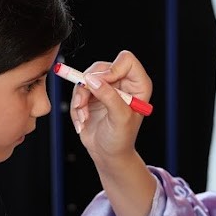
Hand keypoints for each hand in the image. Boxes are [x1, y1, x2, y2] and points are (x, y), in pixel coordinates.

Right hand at [70, 50, 153, 165]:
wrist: (108, 154)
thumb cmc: (120, 139)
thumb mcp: (119, 118)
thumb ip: (109, 97)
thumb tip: (92, 80)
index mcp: (138, 84)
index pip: (126, 60)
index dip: (112, 69)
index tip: (101, 84)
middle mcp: (123, 82)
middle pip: (101, 67)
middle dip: (88, 85)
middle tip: (83, 102)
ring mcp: (106, 87)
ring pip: (86, 78)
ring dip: (80, 98)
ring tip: (83, 116)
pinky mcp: (92, 95)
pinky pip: (78, 90)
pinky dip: (76, 106)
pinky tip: (82, 120)